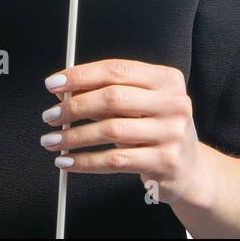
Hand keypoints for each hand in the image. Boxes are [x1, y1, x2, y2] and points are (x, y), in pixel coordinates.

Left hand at [40, 58, 206, 205]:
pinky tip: (68, 161)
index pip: (116, 70)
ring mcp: (172, 133)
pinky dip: (85, 161)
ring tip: (53, 139)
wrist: (190, 170)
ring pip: (110, 130)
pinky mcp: (166, 162)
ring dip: (74, 136)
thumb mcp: (138, 106)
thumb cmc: (157, 131)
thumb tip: (62, 91)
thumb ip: (106, 94)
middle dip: (73, 106)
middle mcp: (173, 103)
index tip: (54, 83)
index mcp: (166, 79)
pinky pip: (115, 161)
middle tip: (50, 115)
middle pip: (112, 97)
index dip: (80, 75)